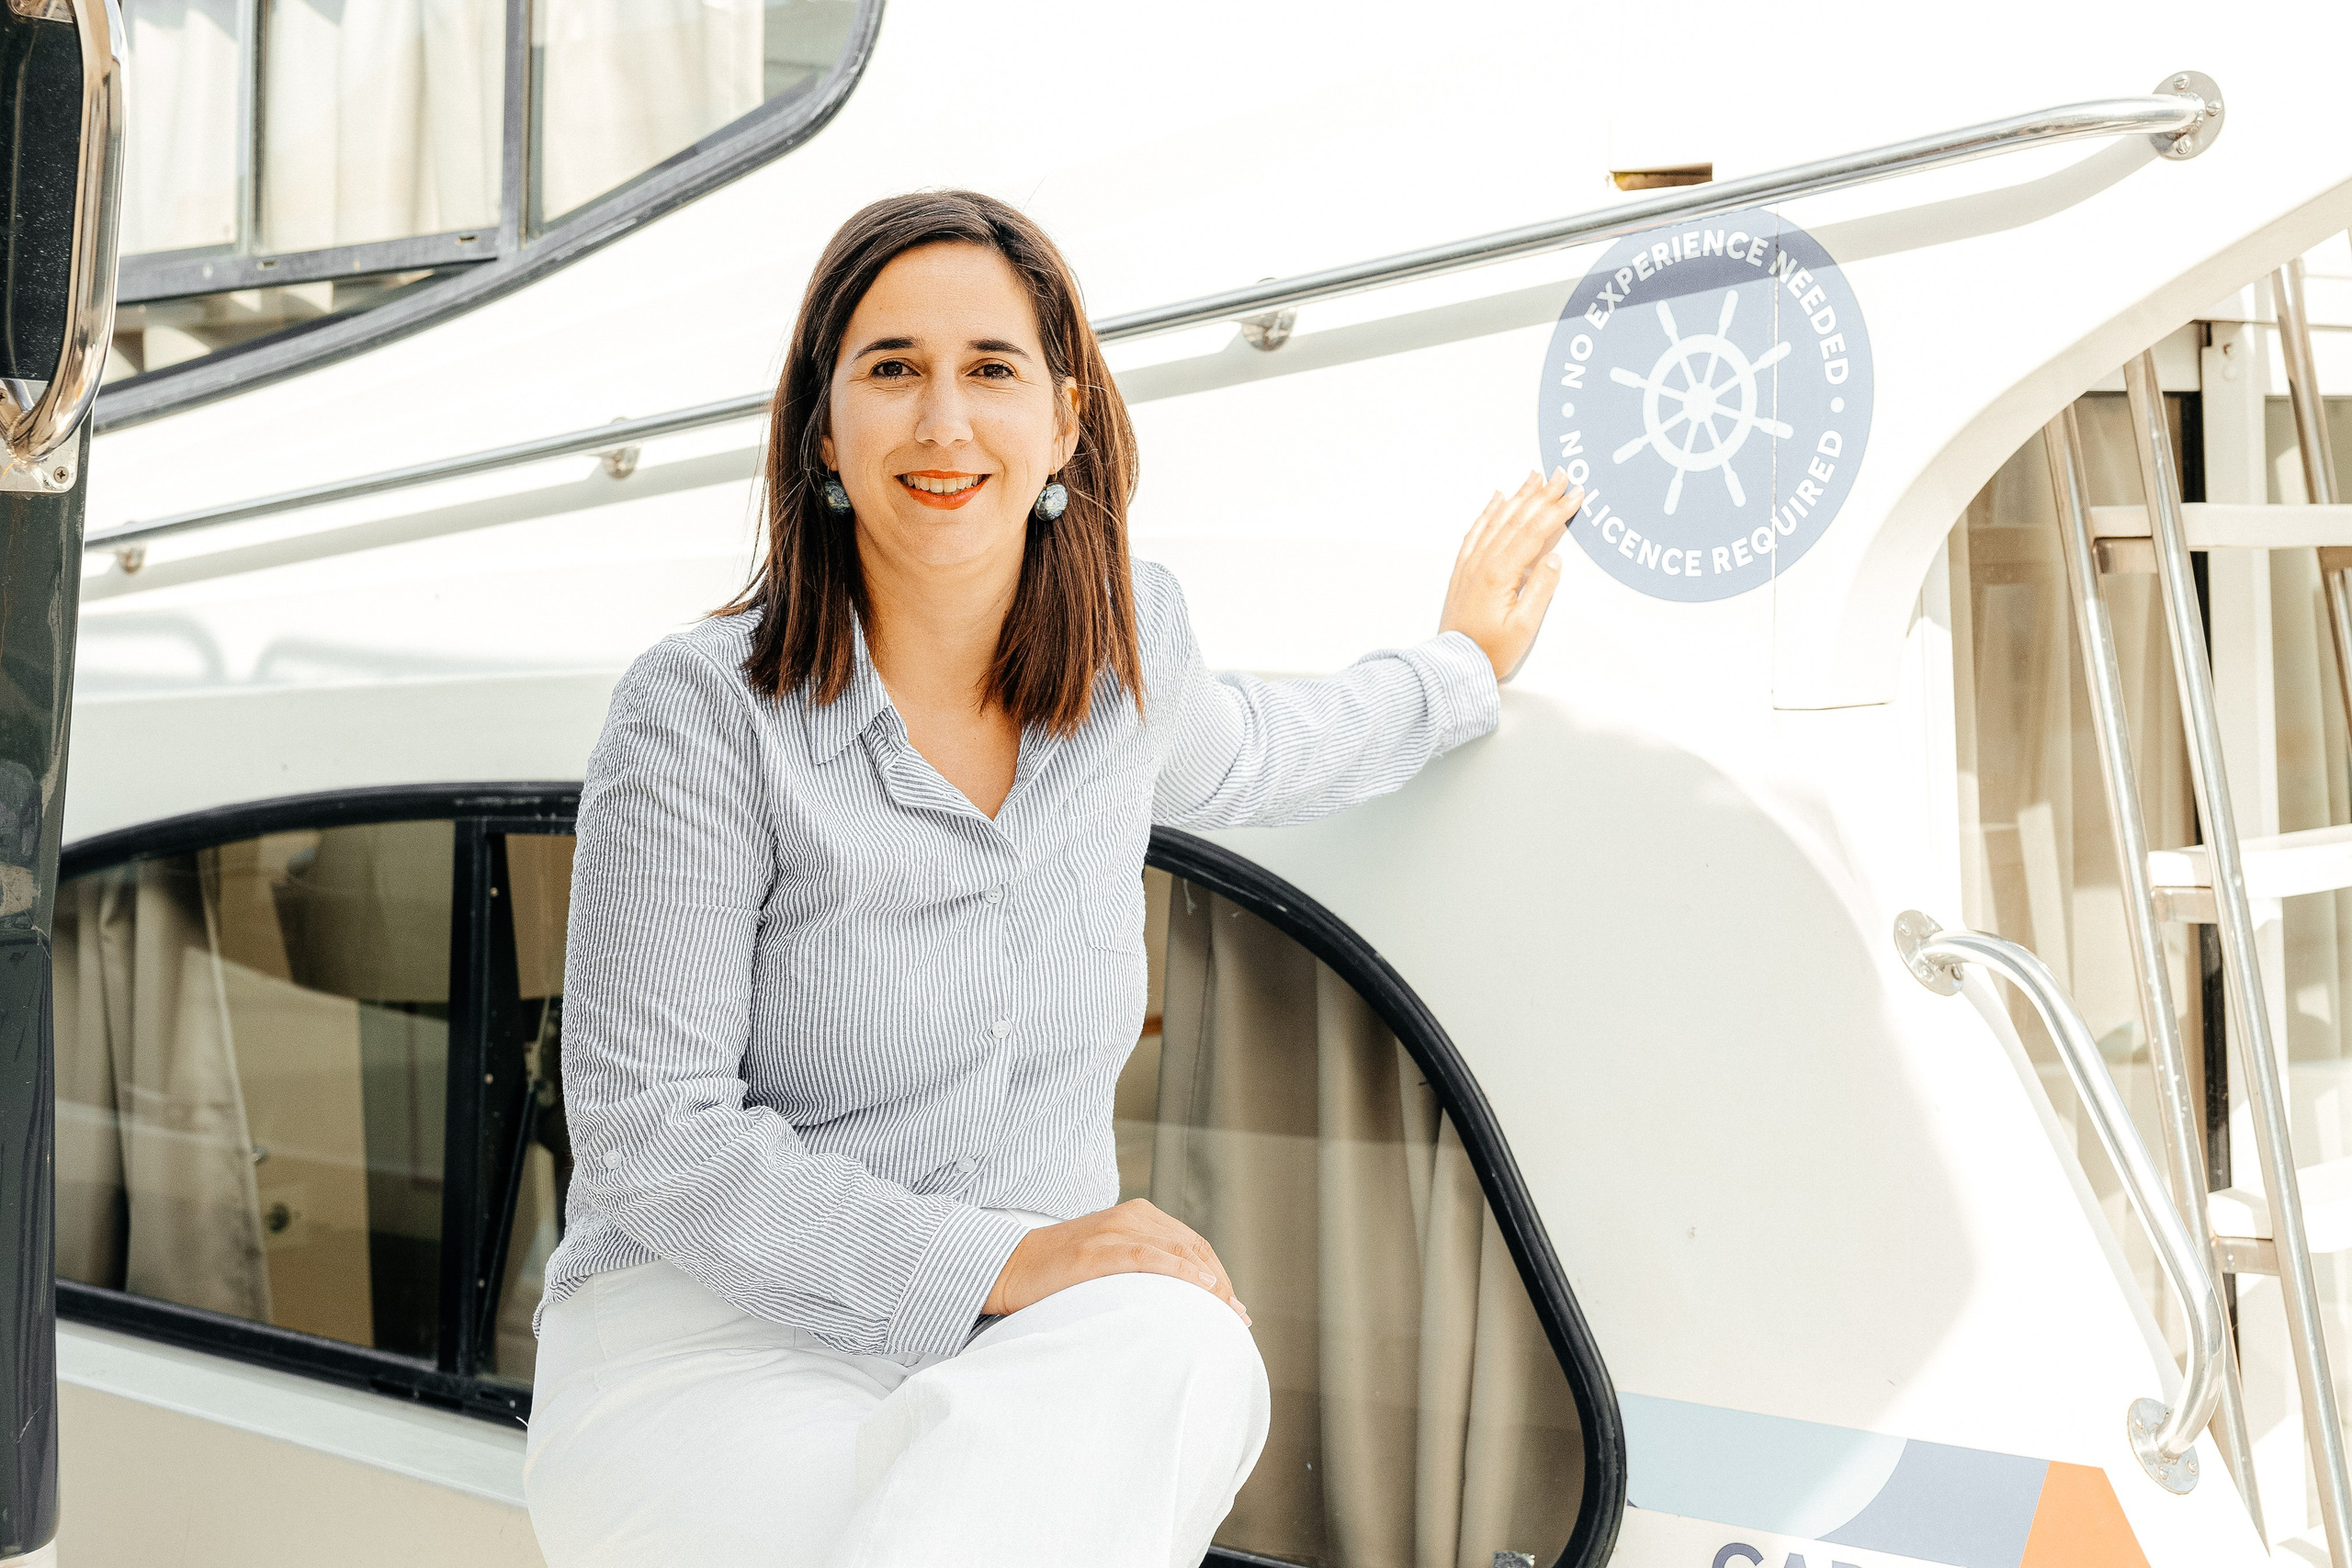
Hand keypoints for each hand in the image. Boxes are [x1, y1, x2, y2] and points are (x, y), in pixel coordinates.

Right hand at [984, 1198, 1250, 1324]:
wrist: (1010, 1267)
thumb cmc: (1060, 1273)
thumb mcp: (1109, 1261)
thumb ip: (1144, 1269)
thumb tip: (1181, 1303)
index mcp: (1138, 1216)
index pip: (1193, 1245)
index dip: (1218, 1276)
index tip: (1233, 1308)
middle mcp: (1131, 1217)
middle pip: (1193, 1249)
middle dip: (1220, 1284)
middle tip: (1235, 1318)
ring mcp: (1114, 1230)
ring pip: (1178, 1252)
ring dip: (1208, 1283)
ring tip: (1224, 1312)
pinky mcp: (1097, 1250)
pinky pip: (1148, 1256)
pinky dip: (1178, 1271)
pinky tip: (1200, 1288)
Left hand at [1439, 468, 1581, 681]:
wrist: (1453, 663)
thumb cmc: (1490, 651)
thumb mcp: (1524, 627)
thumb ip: (1541, 589)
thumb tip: (1555, 559)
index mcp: (1499, 573)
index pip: (1534, 531)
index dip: (1557, 510)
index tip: (1576, 494)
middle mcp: (1482, 561)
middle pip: (1517, 518)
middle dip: (1542, 494)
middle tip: (1561, 473)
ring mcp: (1471, 563)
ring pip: (1497, 519)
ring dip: (1518, 496)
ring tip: (1534, 476)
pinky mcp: (1463, 569)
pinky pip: (1476, 530)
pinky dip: (1489, 511)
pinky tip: (1497, 498)